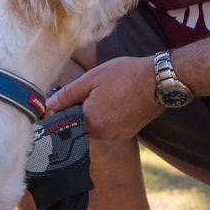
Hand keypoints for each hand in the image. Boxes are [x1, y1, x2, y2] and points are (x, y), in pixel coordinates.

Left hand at [46, 55, 164, 141]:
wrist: (159, 80)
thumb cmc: (125, 75)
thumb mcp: (91, 79)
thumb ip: (68, 94)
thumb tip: (50, 105)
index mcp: (90, 121)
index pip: (67, 121)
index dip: (66, 107)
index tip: (68, 96)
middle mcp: (103, 134)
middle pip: (81, 124)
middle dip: (81, 109)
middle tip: (90, 91)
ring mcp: (117, 134)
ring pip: (96, 126)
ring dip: (94, 113)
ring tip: (106, 93)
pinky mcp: (128, 132)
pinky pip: (110, 127)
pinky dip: (108, 116)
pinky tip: (117, 100)